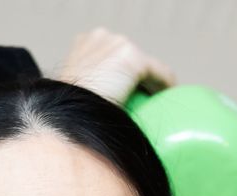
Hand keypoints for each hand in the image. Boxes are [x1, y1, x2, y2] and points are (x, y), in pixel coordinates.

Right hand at [55, 28, 174, 105]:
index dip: (127, 75)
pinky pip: (160, 74)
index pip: (113, 56)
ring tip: (160, 102)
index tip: (138, 94)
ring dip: (155, 82)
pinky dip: (166, 87)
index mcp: (85, 45)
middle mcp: (101, 38)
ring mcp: (117, 45)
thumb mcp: (77, 98)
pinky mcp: (132, 58)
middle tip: (150, 101)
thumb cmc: (70, 114)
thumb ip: (91, 92)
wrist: (66, 116)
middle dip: (143, 77)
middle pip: (133, 57)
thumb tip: (104, 109)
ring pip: (148, 65)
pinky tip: (170, 101)